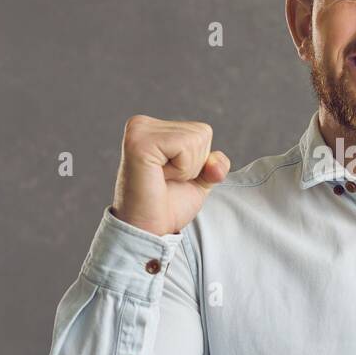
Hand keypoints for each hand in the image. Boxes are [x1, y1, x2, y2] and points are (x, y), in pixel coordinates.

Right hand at [111, 116, 229, 235]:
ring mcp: (138, 131)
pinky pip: (185, 146)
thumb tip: (217, 162)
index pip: (202, 132)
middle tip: (166, 181)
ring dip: (186, 169)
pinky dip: (181, 169)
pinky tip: (159, 178)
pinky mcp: (139, 142)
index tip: (171, 178)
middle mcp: (142, 124)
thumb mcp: (198, 182)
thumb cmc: (167, 207)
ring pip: (196, 139)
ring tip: (161, 180)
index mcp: (153, 129)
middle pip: (202, 133)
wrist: (148, 231)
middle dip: (193, 165)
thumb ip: (214, 165)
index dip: (198, 162)